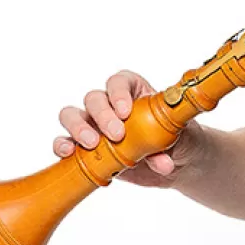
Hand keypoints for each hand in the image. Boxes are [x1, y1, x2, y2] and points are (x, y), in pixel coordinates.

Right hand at [54, 69, 204, 188]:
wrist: (177, 162)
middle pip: (94, 98)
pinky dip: (63, 146)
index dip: (119, 93)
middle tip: (117, 135)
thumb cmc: (180, 138)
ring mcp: (96, 125)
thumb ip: (169, 146)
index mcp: (135, 91)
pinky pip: (65, 142)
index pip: (119, 81)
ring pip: (72, 115)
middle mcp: (111, 105)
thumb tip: (163, 163)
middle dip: (102, 114)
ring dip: (78, 128)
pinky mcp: (86, 149)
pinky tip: (70, 155)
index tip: (126, 111)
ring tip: (91, 144)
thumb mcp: (181, 137)